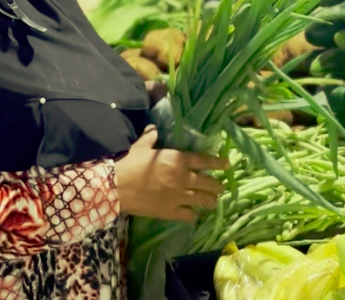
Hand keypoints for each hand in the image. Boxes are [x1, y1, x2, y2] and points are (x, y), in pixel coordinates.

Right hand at [113, 127, 227, 221]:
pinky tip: (195, 216)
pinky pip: (188, 215)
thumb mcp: (141, 147)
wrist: (118, 187)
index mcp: (178, 160)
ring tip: (214, 202)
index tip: (227, 165)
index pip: (204, 161)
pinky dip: (193, 215)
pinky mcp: (171, 212)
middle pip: (207, 183)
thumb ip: (150, 138)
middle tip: (221, 187)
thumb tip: (153, 128)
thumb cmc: (130, 164)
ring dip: (210, 201)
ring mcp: (179, 197)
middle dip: (217, 185)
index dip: (217, 163)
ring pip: (201, 200)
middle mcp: (183, 178)